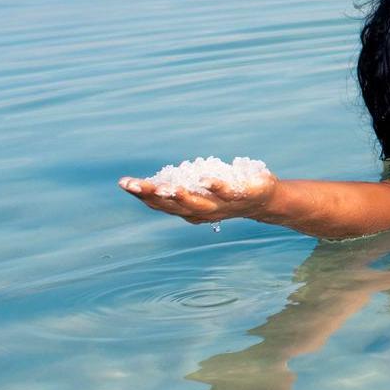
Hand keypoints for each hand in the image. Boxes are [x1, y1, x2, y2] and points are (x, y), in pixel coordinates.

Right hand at [120, 165, 277, 224]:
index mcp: (189, 209)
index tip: (124, 182)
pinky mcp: (240, 195)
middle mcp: (202, 210)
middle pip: (173, 205)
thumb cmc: (227, 193)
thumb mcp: (199, 191)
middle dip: (151, 195)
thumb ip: (179, 188)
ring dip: (179, 196)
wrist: (265, 202)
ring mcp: (221, 205)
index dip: (142, 194)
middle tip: (131, 184)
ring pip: (197, 204)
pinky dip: (215, 187)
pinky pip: (227, 192)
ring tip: (164, 186)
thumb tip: (153, 184)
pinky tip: (204, 178)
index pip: (162, 204)